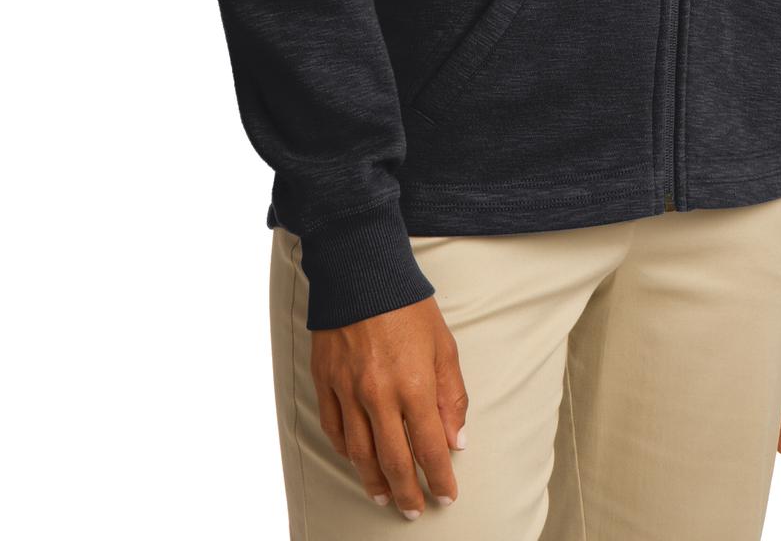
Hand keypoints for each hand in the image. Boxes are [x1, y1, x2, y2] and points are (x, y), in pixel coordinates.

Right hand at [311, 295, 467, 516]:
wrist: (360, 270)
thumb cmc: (408, 305)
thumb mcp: (443, 345)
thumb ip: (452, 395)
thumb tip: (455, 440)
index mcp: (413, 384)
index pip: (430, 448)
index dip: (440, 478)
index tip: (447, 496)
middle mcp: (378, 394)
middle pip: (393, 461)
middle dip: (407, 492)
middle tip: (415, 510)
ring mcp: (347, 390)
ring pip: (359, 453)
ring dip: (374, 480)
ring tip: (385, 496)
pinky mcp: (325, 381)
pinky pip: (334, 428)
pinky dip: (346, 451)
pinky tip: (357, 460)